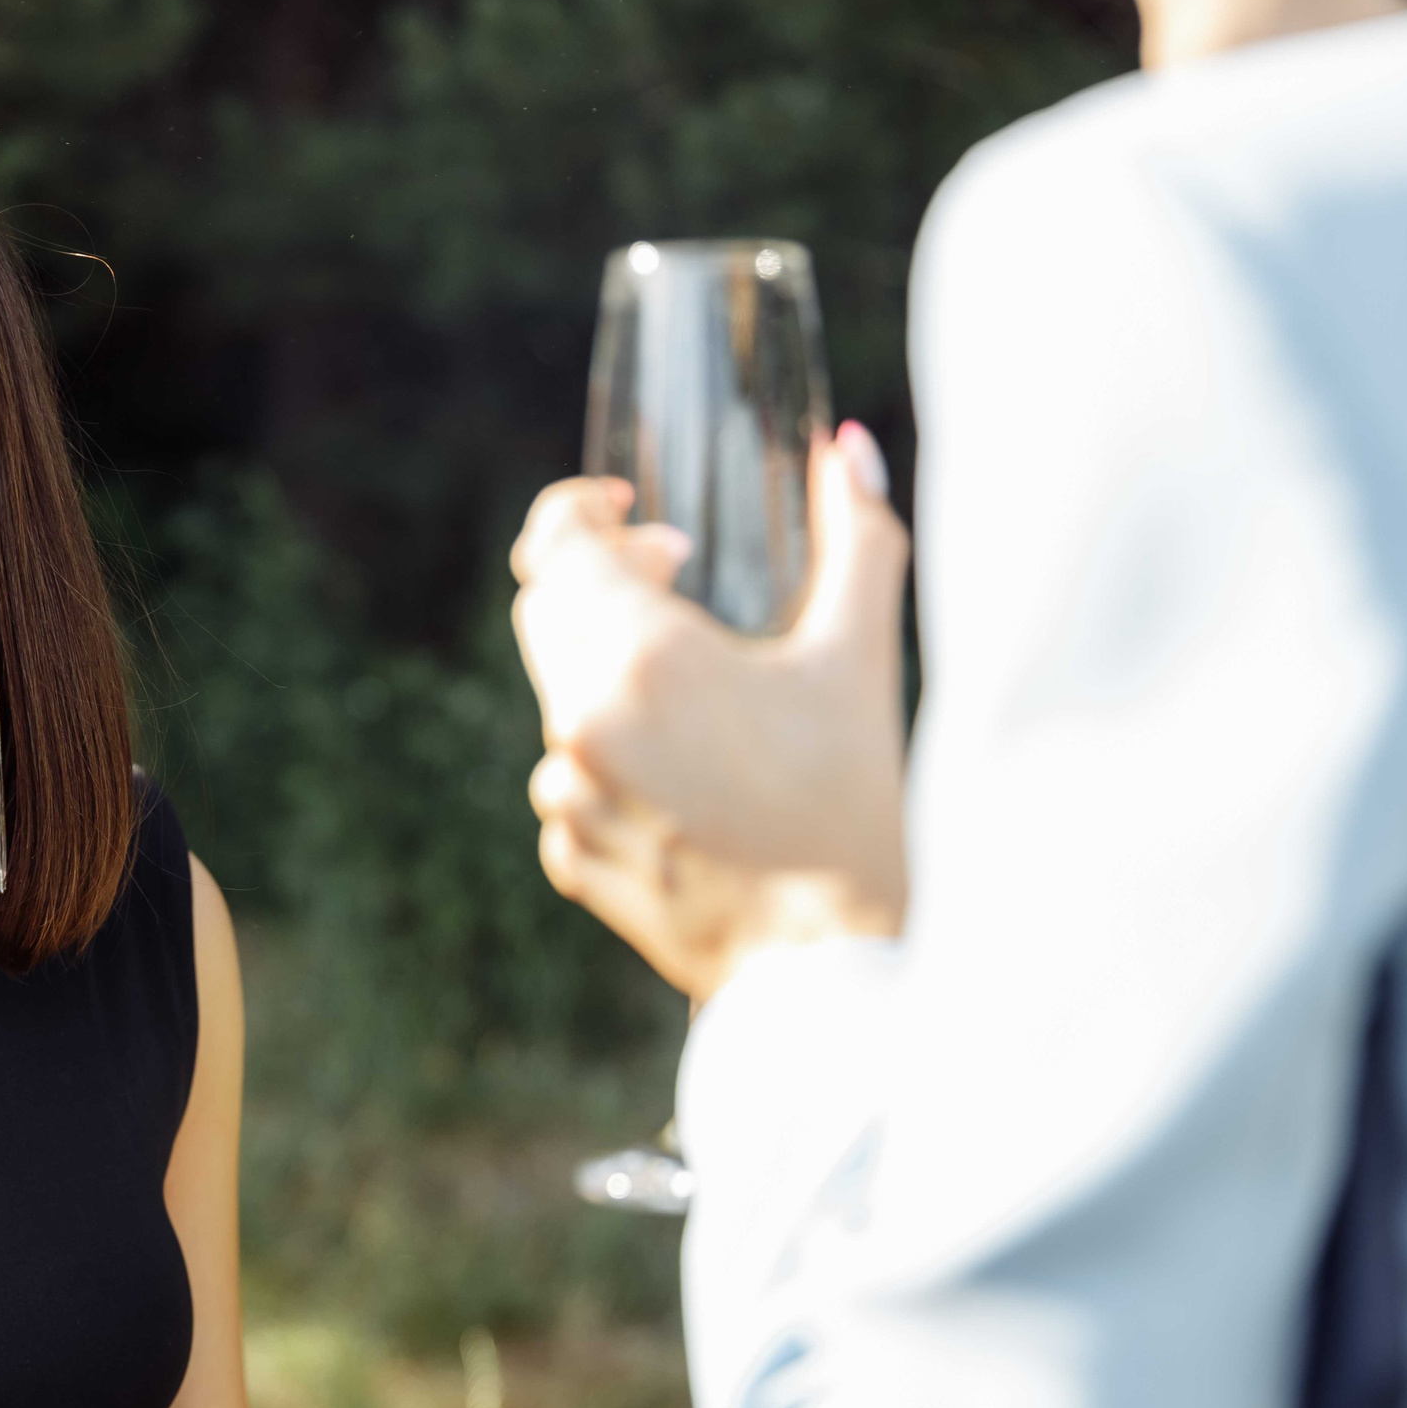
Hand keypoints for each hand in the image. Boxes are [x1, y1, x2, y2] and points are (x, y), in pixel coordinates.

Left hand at [508, 423, 911, 1000]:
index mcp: (643, 660)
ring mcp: (568, 796)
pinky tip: (688, 780)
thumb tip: (849, 445)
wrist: (828, 962)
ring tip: (702, 699)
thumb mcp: (860, 657)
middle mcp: (582, 723)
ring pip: (559, 698)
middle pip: (546, 612)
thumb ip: (856, 536)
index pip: (556, 543)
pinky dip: (611, 758)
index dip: (587, 513)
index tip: (639, 519)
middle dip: (603, 583)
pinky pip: (568, 778)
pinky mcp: (570, 856)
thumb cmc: (854, 803)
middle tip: (677, 585)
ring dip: (611, 677)